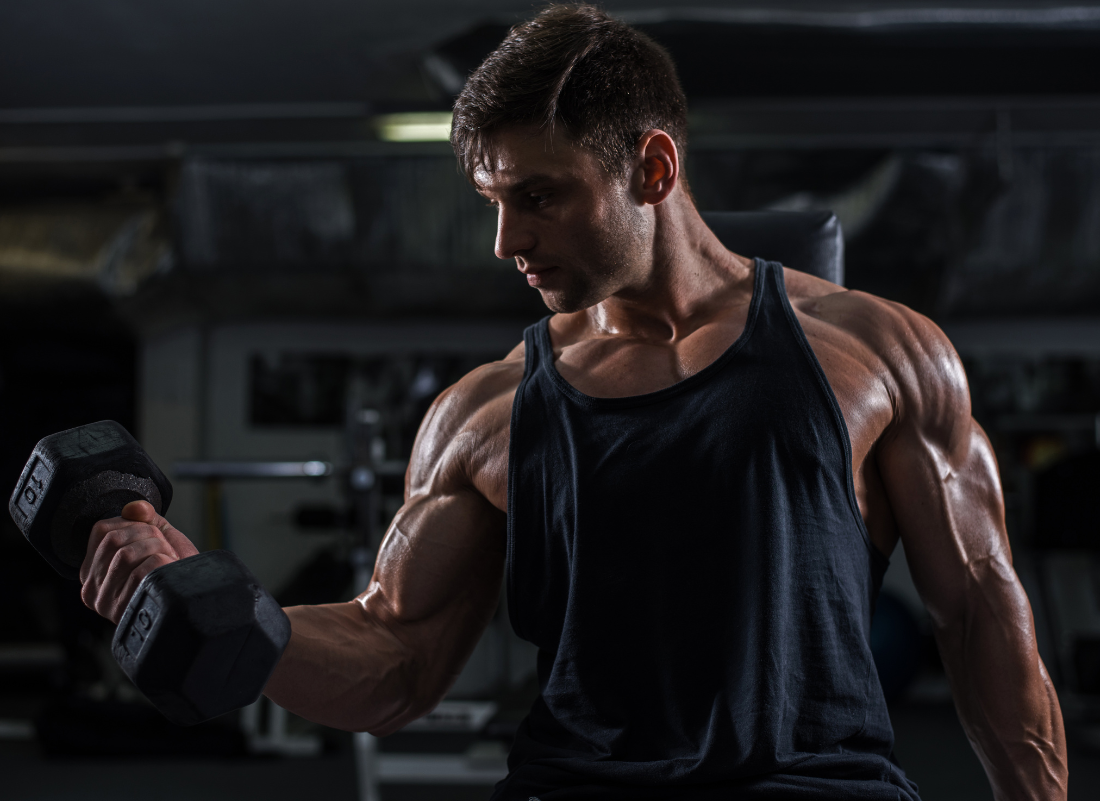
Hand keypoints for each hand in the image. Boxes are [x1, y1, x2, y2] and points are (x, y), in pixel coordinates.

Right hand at [80, 500, 198, 623]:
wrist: (193, 600)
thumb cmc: (173, 571)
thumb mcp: (159, 539)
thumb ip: (145, 519)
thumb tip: (135, 507)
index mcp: (93, 569)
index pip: (102, 530)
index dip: (134, 524)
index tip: (153, 536)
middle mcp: (91, 587)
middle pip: (115, 540)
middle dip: (150, 535)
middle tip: (166, 549)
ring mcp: (105, 601)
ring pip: (126, 554)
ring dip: (158, 550)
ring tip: (169, 560)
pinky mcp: (122, 611)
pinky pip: (140, 573)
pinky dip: (162, 564)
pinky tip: (169, 572)